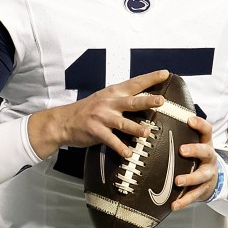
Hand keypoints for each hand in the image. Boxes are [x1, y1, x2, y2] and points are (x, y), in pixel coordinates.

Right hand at [27, 70, 169, 159]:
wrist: (63, 121)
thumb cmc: (87, 110)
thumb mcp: (103, 98)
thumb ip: (121, 98)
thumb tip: (143, 98)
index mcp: (112, 93)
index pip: (134, 83)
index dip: (150, 78)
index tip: (164, 74)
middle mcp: (108, 103)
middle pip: (131, 101)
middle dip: (147, 101)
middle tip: (161, 101)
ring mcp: (102, 117)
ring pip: (123, 123)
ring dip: (136, 128)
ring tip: (147, 132)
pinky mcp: (96, 131)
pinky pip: (111, 141)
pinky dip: (121, 147)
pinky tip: (128, 153)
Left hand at [171, 115, 216, 210]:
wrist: (211, 179)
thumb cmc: (195, 157)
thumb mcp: (193, 143)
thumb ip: (180, 134)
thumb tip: (155, 118)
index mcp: (206, 143)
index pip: (207, 130)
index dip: (199, 124)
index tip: (189, 120)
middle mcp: (209, 158)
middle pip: (206, 152)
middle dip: (195, 150)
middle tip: (182, 150)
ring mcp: (208, 174)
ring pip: (201, 176)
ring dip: (189, 178)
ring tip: (177, 181)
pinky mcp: (203, 190)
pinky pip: (194, 195)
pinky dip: (184, 201)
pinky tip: (174, 205)